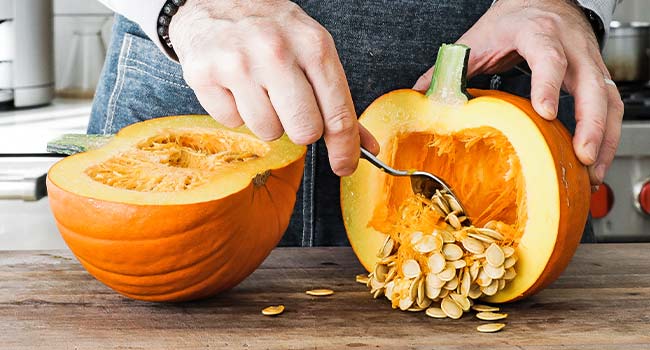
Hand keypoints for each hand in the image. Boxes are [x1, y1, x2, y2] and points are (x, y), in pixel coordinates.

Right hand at [169, 0, 378, 175]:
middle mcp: (276, 52)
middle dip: (301, 129)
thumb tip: (365, 146)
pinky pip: (232, 122)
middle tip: (291, 107)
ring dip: (267, 119)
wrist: (215, 1)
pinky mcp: (204, 75)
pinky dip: (236, 111)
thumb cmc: (272, 30)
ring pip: (267, 132)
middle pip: (304, 131)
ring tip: (259, 88)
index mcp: (313, 46)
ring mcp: (237, 64)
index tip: (344, 165)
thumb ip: (338, 100)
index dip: (344, 148)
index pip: (338, 113)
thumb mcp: (314, 51)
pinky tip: (236, 86)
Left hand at [413, 0, 622, 186]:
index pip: (549, 58)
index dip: (548, 85)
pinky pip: (612, 107)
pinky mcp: (598, 76)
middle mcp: (572, 47)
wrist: (542, 0)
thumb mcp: (479, 38)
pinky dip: (608, 136)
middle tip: (582, 156)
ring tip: (592, 172)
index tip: (546, 113)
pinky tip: (596, 161)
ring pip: (610, 100)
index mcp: (538, 34)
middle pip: (593, 84)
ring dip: (605, 138)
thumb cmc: (513, 20)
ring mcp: (590, 62)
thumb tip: (421, 93)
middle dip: (590, 124)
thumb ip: (452, 67)